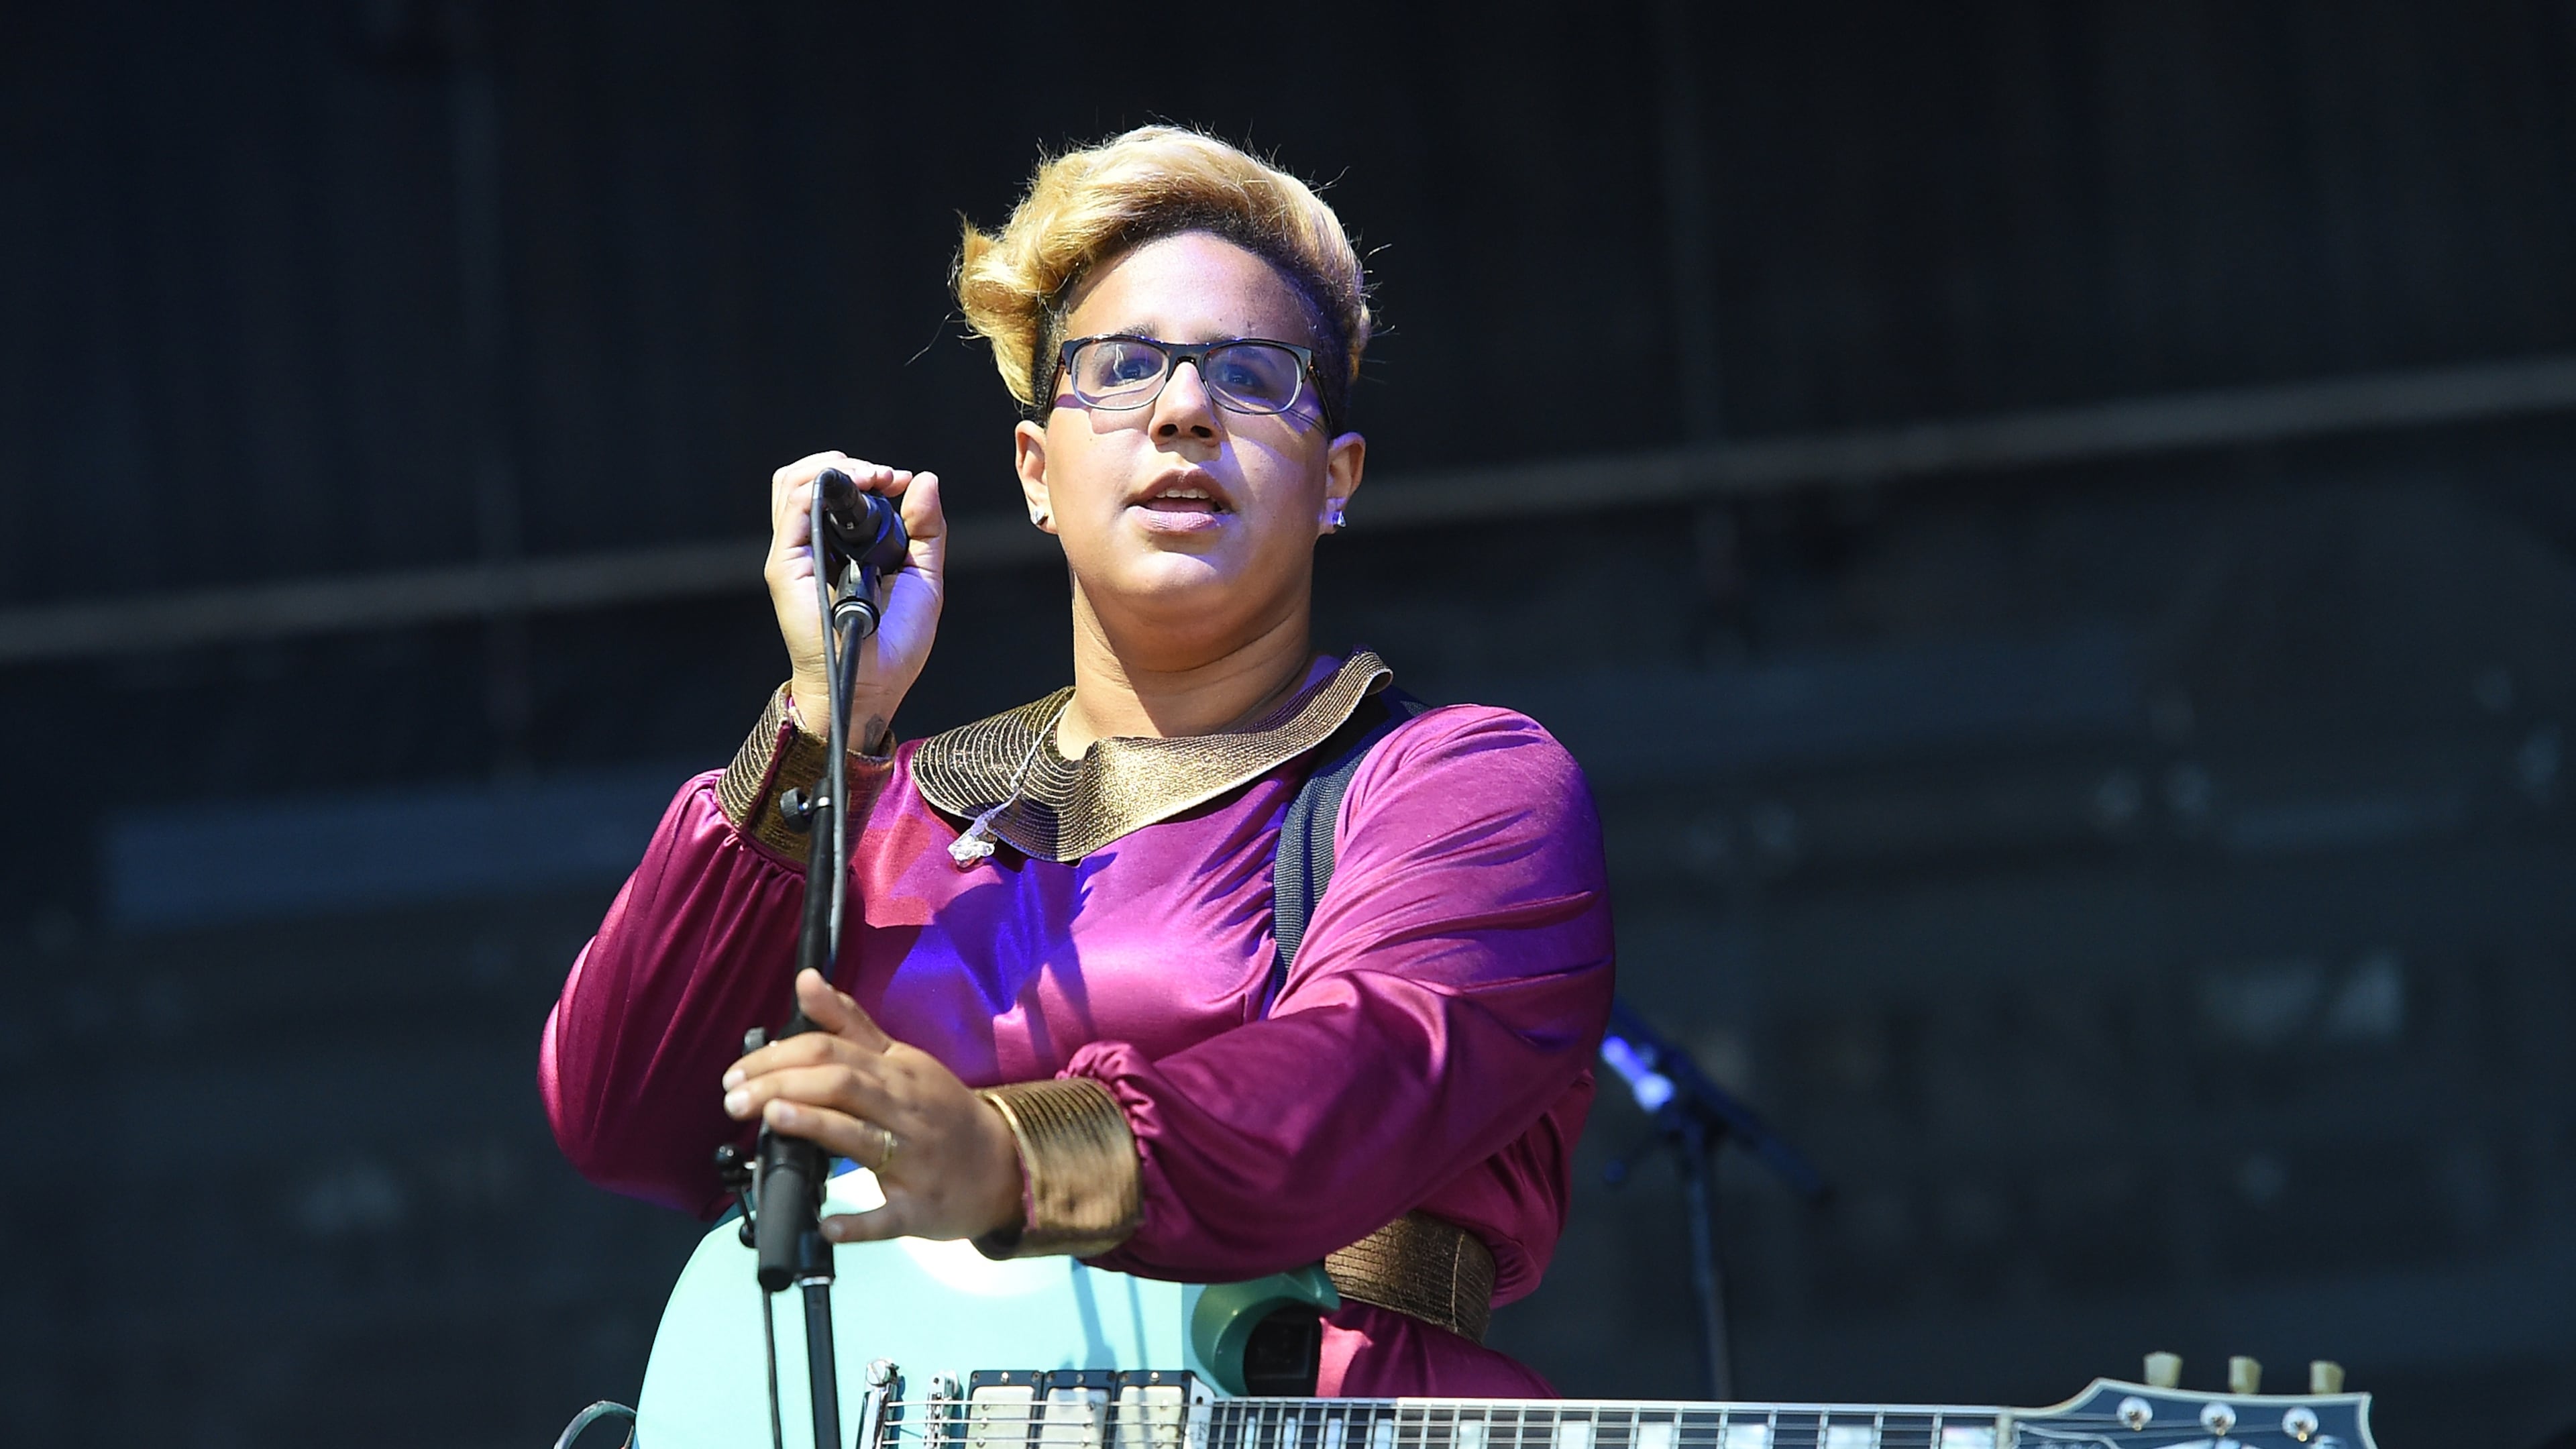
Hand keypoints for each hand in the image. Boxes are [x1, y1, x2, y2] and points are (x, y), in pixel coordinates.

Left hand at [722, 969, 1023, 1243]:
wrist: (1001, 1165)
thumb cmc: (940, 1112)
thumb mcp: (900, 1060)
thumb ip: (850, 1024)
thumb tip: (805, 980)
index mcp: (896, 1072)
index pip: (833, 1048)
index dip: (779, 1055)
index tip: (738, 1071)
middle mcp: (904, 1109)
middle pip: (842, 1084)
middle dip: (782, 1085)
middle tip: (734, 1099)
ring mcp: (914, 1160)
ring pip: (862, 1137)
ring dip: (816, 1125)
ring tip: (772, 1119)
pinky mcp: (919, 1208)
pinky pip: (888, 1216)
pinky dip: (859, 1222)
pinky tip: (829, 1224)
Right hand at [764, 452, 945, 744]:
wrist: (874, 686)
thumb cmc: (895, 644)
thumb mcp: (922, 577)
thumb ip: (926, 530)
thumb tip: (925, 480)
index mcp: (840, 549)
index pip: (832, 490)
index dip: (864, 472)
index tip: (900, 478)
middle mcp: (813, 547)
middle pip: (805, 478)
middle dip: (848, 463)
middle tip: (886, 475)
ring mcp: (796, 555)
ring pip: (792, 484)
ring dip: (832, 466)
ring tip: (870, 476)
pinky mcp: (787, 567)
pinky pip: (794, 510)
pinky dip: (821, 485)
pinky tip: (857, 487)